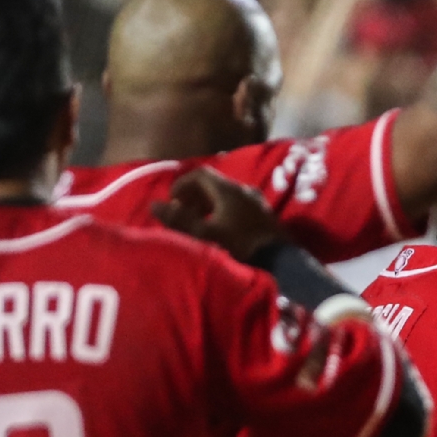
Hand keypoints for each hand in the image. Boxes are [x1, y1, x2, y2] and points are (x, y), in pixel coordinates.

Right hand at [153, 167, 279, 260]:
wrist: (282, 262)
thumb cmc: (241, 246)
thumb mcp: (206, 235)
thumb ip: (179, 220)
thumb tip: (154, 205)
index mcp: (228, 190)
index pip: (200, 174)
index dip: (182, 184)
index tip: (171, 199)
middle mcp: (243, 189)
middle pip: (213, 184)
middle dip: (194, 195)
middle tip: (182, 211)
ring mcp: (256, 201)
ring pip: (226, 195)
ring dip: (208, 204)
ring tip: (198, 222)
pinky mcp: (264, 215)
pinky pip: (238, 205)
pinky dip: (223, 211)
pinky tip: (220, 229)